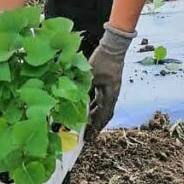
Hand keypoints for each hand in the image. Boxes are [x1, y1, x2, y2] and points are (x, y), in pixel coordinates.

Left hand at [85, 24, 135, 140]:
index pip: (103, 115)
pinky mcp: (106, 85)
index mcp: (110, 95)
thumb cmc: (102, 60)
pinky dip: (92, 106)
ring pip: (101, 108)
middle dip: (95, 125)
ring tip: (83, 125)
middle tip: (85, 135)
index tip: (89, 136)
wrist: (113, 47)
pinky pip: (99, 100)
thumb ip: (82, 87)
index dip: (96, 127)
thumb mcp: (90, 75)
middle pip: (104, 114)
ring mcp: (110, 90)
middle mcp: (112, 95)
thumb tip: (70, 99)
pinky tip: (84, 109)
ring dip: (93, 116)